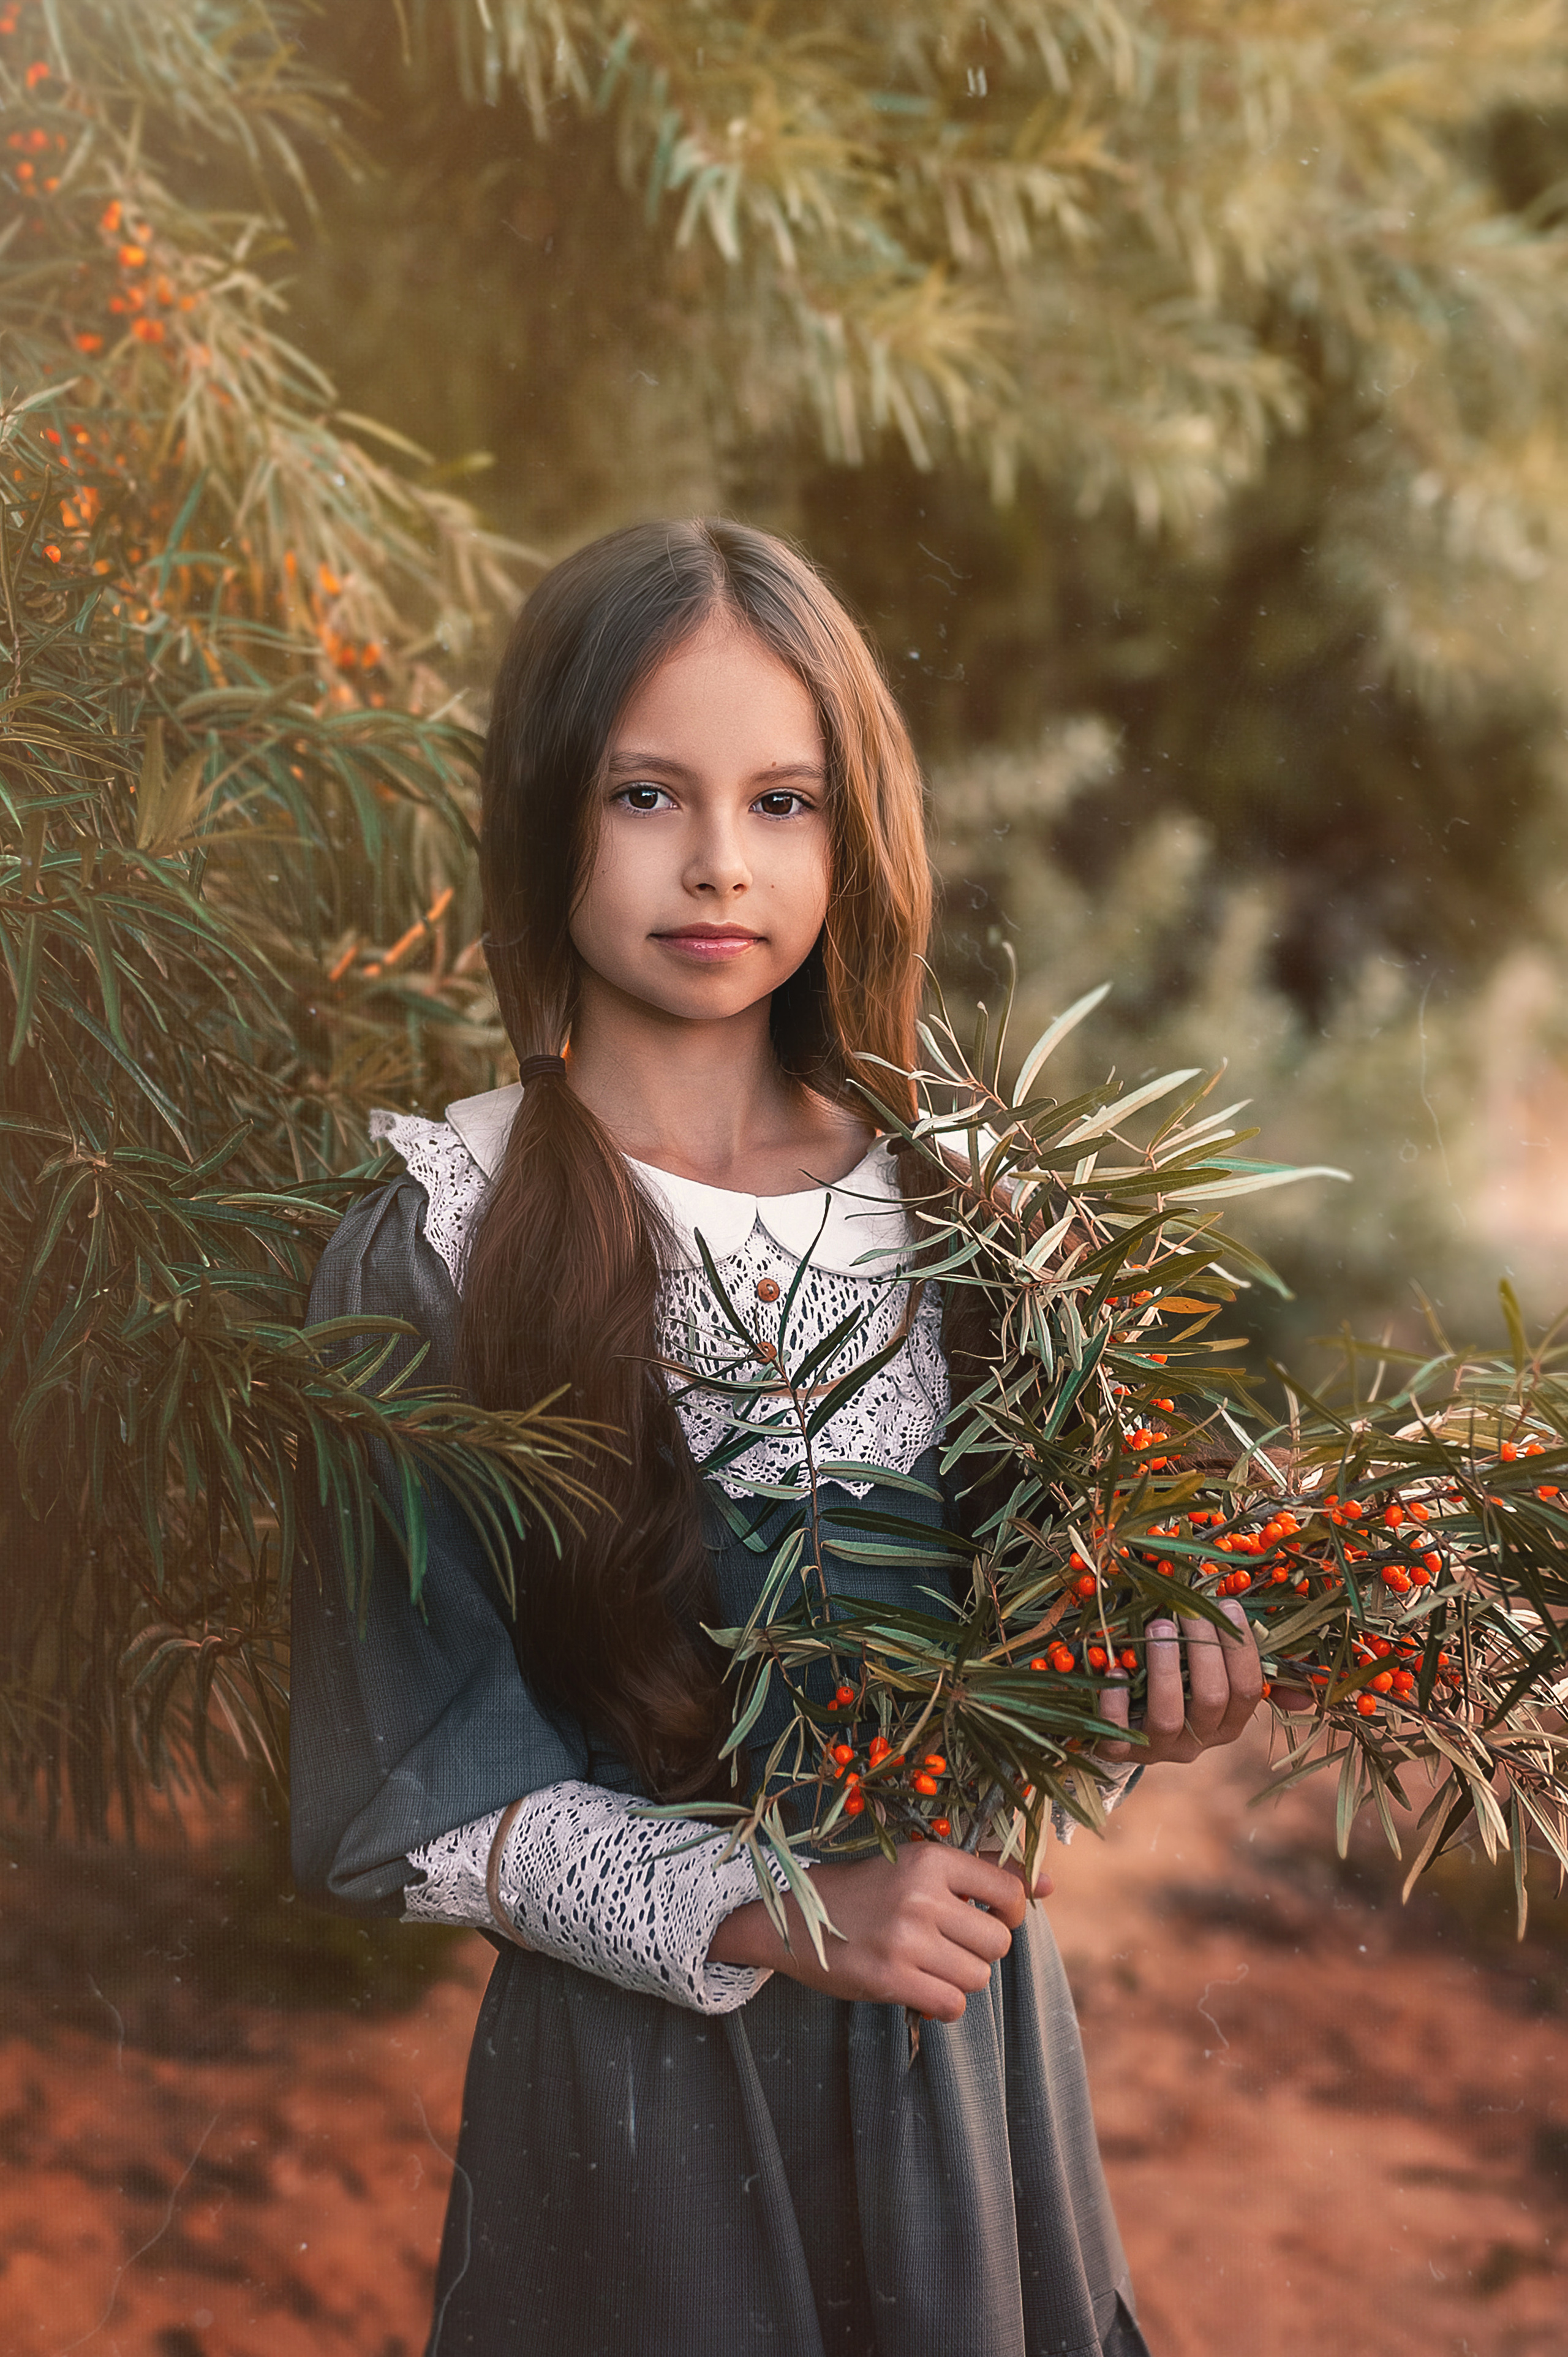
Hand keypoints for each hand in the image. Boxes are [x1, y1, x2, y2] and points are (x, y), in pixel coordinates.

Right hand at [708, 1840, 1052, 2020]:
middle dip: (980, 1952)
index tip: (986, 1917)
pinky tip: (922, 1990)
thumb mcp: (916, 1866)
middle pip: (997, 1944)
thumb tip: (1050, 1884)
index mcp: (929, 1859)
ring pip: (978, 1978)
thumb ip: (982, 1871)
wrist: (790, 1914)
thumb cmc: (864, 1889)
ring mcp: (905, 1939)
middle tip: (947, 1945)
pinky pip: (952, 2005)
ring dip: (960, 1980)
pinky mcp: (889, 1979)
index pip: (1009, 1894)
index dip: (1008, 1915)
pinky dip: (944, 2006)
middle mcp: (920, 1895)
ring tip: (930, 1966)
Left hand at [1094, 1597, 1282, 1765]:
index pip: (1246, 1689)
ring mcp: (1157, 1748)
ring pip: (1169, 1716)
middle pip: (1211, 1699)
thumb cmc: (1178, 1689)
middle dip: (1203, 1649)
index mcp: (1228, 1723)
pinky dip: (1115, 1701)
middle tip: (1186, 1609)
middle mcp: (1198, 1741)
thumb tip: (1312, 1695)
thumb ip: (1257, 1679)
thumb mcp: (1217, 1684)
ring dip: (1165, 1667)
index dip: (1240, 1648)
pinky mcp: (1116, 1751)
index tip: (1227, 1604)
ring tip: (1157, 1624)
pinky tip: (1114, 1669)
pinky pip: (1117, 1735)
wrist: (1125, 1730)